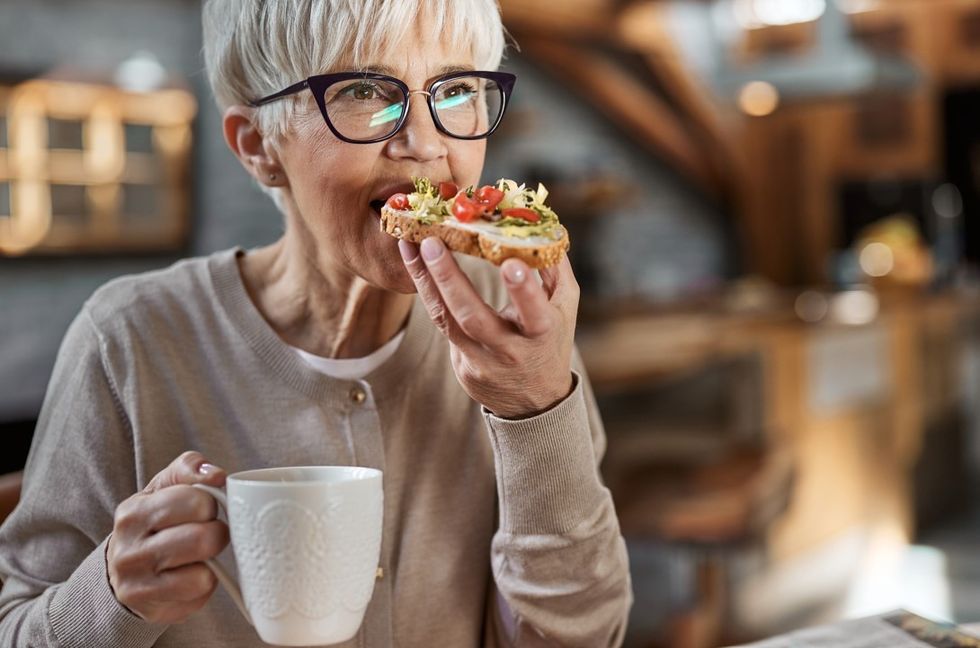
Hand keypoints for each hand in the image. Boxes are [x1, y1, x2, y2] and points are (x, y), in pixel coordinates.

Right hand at [107, 451, 228, 623]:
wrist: (123, 570)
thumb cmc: (154, 522)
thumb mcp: (164, 487)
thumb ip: (188, 468)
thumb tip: (216, 475)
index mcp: (133, 513)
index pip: (197, 501)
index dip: (209, 504)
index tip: (202, 509)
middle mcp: (129, 551)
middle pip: (203, 539)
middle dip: (217, 533)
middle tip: (208, 532)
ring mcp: (138, 585)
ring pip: (204, 573)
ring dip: (211, 561)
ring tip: (200, 554)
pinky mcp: (154, 610)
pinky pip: (200, 594)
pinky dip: (204, 584)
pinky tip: (190, 575)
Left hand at [400, 238, 577, 418]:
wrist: (535, 401)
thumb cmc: (551, 340)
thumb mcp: (565, 306)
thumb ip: (554, 266)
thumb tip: (541, 223)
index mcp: (541, 334)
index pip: (534, 314)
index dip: (523, 291)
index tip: (510, 262)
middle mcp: (509, 351)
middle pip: (473, 318)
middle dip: (450, 278)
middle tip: (431, 242)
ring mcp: (481, 361)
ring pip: (446, 321)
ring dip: (425, 281)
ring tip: (409, 246)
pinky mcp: (462, 365)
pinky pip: (441, 325)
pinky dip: (427, 293)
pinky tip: (414, 265)